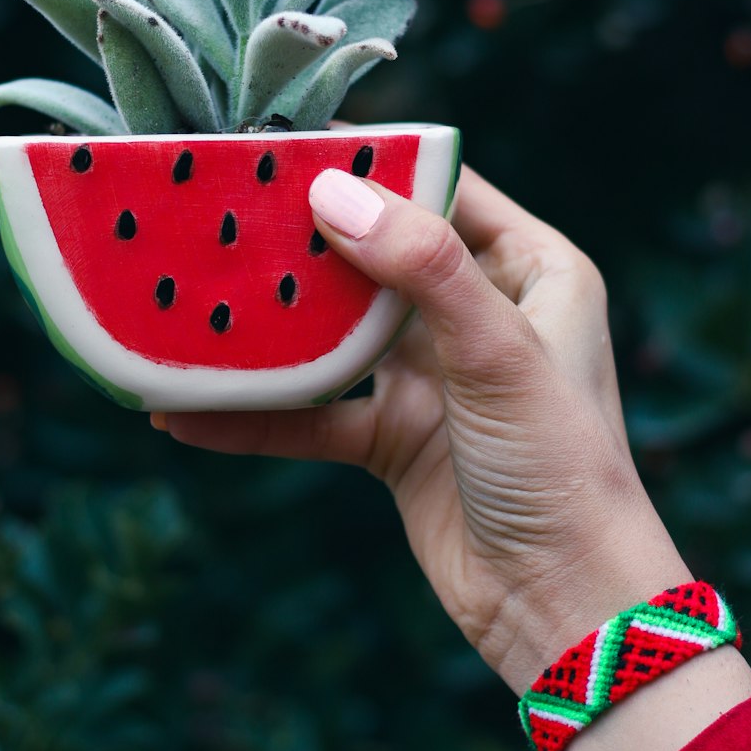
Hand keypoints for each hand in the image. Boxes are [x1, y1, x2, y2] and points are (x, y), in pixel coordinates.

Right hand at [153, 165, 691, 695]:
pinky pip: (314, 417)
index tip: (288, 143)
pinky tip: (186, 411)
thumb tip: (335, 192)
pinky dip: (257, 418)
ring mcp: (435, 380)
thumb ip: (424, 269)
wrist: (565, 607)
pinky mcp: (396, 440)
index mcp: (534, 272)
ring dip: (270, 331)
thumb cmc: (562, 469)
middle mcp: (483, 315)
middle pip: (378, 258)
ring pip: (336, 336)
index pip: (445, 191)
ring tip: (188, 302)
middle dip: (304, 241)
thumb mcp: (500, 355)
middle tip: (220, 210)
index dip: (374, 165)